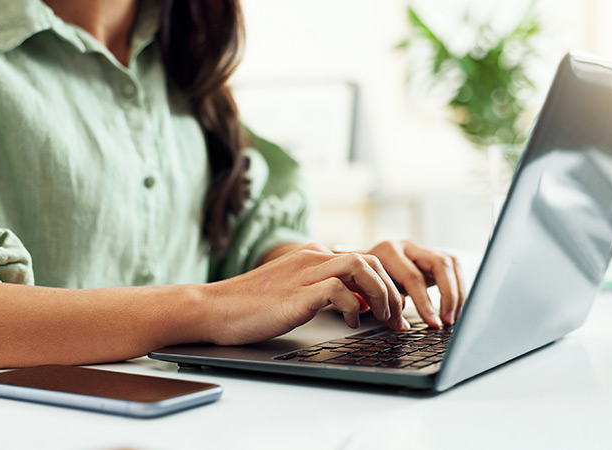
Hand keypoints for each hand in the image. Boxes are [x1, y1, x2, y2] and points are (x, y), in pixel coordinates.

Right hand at [205, 243, 406, 345]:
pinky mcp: (296, 294)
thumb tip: (356, 303)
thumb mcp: (294, 292)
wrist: (214, 308)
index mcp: (312, 256)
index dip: (384, 284)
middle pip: (369, 260)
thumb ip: (323, 292)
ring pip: (359, 267)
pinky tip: (350, 323)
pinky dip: (352, 307)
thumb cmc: (249, 306)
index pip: (362, 260)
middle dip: (391, 290)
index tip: (393, 309)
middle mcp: (311, 258)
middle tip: (397, 318)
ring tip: (382, 317)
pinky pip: (337, 290)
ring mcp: (303, 273)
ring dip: (379, 293)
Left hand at [367, 240, 465, 327]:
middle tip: (448, 320)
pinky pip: (453, 267)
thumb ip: (387, 300)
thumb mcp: (371, 290)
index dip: (425, 303)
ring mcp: (420, 248)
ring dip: (458, 291)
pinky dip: (457, 287)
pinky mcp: (431, 255)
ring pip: (451, 263)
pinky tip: (455, 306)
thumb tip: (403, 315)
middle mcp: (407, 245)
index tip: (433, 323)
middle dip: (449, 295)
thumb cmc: (366, 281)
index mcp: (388, 251)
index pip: (413, 277)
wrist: (363, 266)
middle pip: (440, 264)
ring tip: (454, 315)